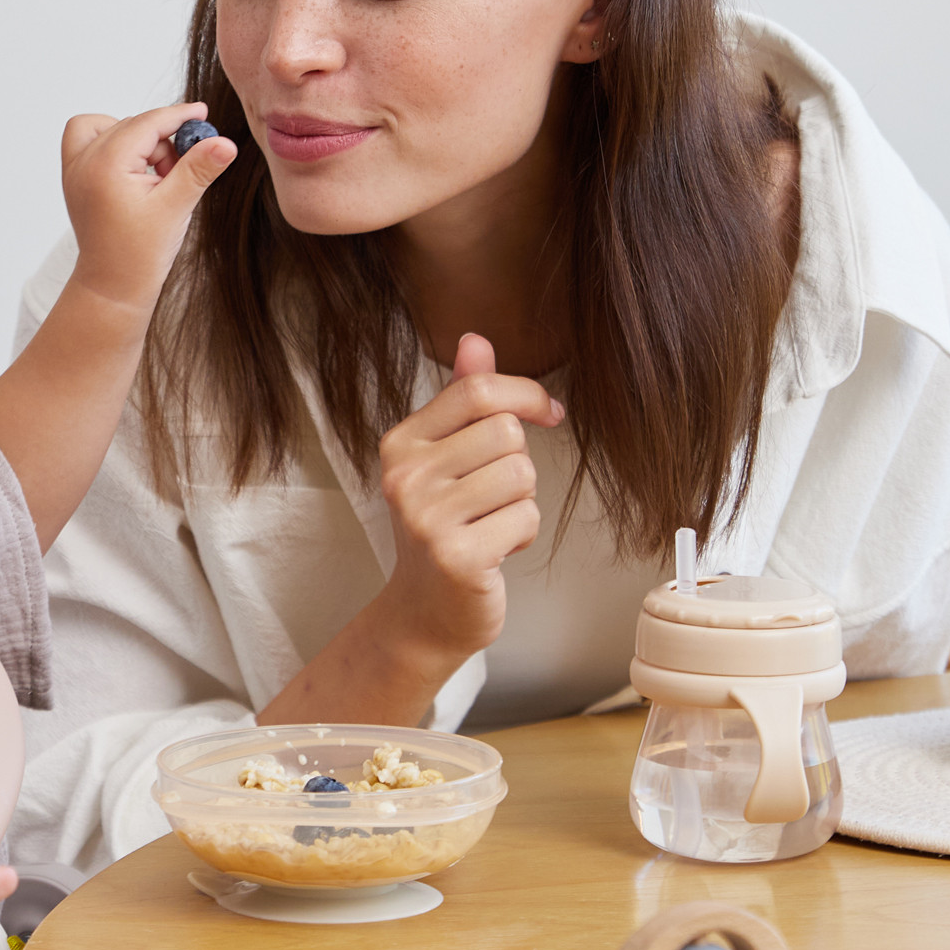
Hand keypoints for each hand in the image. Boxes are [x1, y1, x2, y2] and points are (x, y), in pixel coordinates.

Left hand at [59, 104, 236, 318]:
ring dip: (140, 142)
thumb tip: (225, 142)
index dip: (179, 116)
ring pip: (112, 127)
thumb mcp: (176, 208)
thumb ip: (199, 169)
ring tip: (157, 179)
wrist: (112, 285)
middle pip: (133, 125)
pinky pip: (89, 138)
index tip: (203, 113)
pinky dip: (115, 143)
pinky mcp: (73, 176)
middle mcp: (82, 161)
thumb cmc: (140, 252)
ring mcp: (73, 168)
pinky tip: (135, 170)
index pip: (148, 123)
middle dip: (163, 141)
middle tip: (179, 174)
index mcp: (105, 166)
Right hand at [370, 333, 562, 666]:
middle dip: (517, 463)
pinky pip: (526, 517)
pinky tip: (493, 549)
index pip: (477, 389)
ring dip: (521, 501)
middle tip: (492, 496)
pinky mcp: (456, 556)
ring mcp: (426, 518)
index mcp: (401, 443)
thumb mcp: (444, 458)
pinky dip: (521, 534)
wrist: (424, 610)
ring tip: (490, 522)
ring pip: (521, 474)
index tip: (548, 412)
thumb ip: (461, 400)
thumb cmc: (442, 526)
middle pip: (506, 431)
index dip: (526, 394)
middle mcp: (405, 476)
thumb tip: (475, 339)